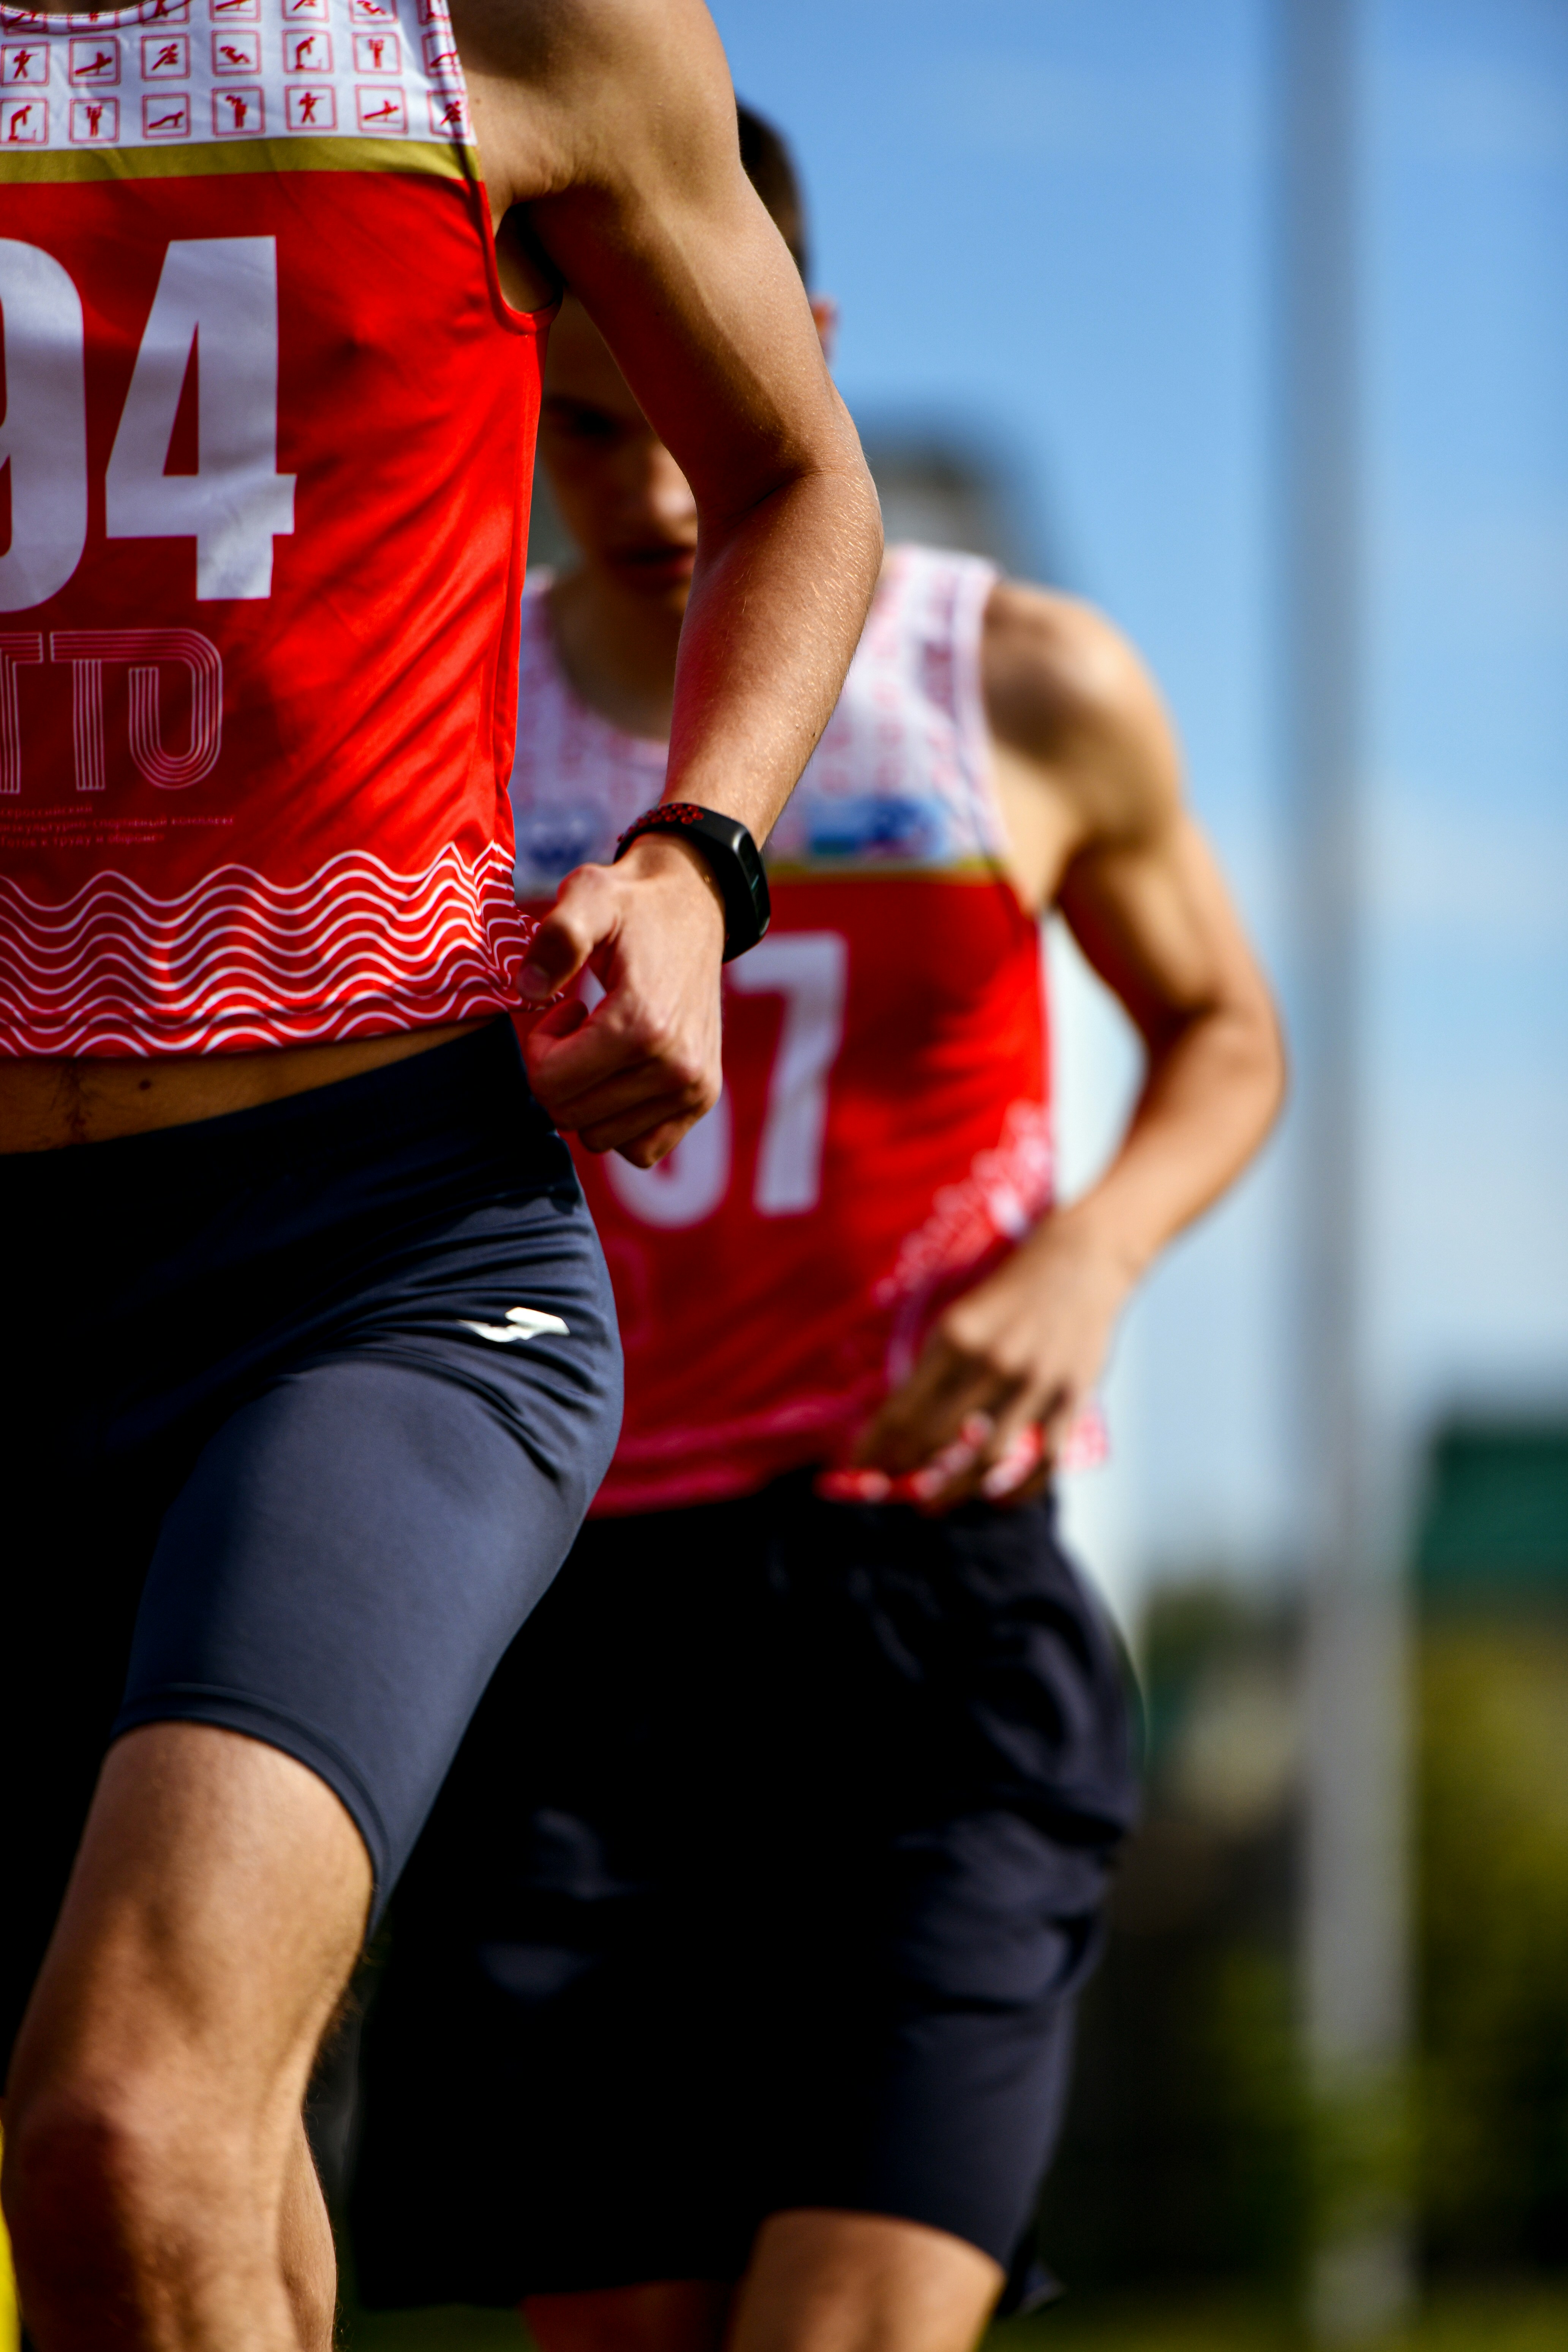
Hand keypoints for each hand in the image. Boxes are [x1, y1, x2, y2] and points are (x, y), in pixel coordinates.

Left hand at [518, 833, 724, 1166]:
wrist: (695, 906)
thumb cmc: (632, 904)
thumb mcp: (588, 896)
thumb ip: (557, 936)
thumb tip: (529, 990)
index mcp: (643, 1025)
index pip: (551, 1083)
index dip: (539, 1048)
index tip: (562, 1009)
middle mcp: (676, 1068)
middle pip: (570, 1114)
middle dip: (558, 1072)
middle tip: (579, 1024)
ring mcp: (693, 1089)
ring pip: (600, 1137)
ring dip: (587, 1096)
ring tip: (602, 1044)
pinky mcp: (701, 1099)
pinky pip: (640, 1149)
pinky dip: (619, 1121)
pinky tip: (622, 1073)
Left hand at [842, 1213, 1134, 1510]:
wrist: (1082, 1260)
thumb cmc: (1012, 1289)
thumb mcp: (962, 1315)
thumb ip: (936, 1365)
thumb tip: (900, 1419)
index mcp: (955, 1337)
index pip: (902, 1409)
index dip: (876, 1446)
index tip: (857, 1470)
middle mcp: (992, 1362)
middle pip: (936, 1439)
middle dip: (905, 1471)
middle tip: (888, 1489)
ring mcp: (1034, 1383)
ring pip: (986, 1458)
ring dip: (954, 1490)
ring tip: (932, 1503)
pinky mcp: (1071, 1396)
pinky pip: (1044, 1459)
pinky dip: (1020, 1488)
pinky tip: (998, 1498)